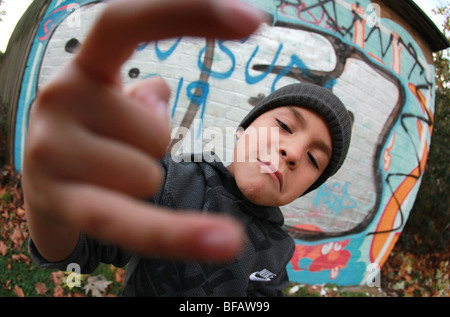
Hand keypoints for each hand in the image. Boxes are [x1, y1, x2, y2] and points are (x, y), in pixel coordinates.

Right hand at [22, 0, 264, 261]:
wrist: (44, 186)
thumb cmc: (93, 137)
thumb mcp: (114, 102)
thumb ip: (143, 92)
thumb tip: (158, 93)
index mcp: (84, 68)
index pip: (129, 24)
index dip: (187, 12)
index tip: (252, 20)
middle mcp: (58, 97)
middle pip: (156, 130)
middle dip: (152, 146)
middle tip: (119, 150)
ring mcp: (51, 151)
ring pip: (148, 175)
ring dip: (142, 181)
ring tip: (106, 176)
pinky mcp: (59, 199)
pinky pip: (130, 221)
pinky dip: (180, 234)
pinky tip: (224, 241)